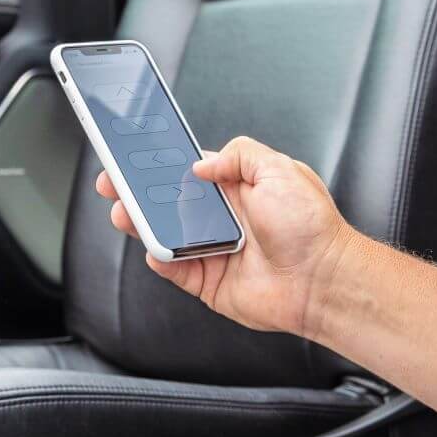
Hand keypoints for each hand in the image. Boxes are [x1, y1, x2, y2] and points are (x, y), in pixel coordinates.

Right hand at [97, 136, 355, 336]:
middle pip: (169, 202)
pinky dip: (159, 258)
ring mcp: (215, 250)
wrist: (323, 279)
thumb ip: (239, 155)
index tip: (134, 155)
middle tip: (113, 183)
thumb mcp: (279, 169)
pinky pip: (174, 269)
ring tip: (123, 212)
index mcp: (239, 188)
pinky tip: (153, 246)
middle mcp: (225, 219)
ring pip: (165, 234)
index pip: (189, 171)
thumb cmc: (311, 227)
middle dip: (138, 192)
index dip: (161, 164)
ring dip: (141, 223)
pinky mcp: (210, 282)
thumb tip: (202, 162)